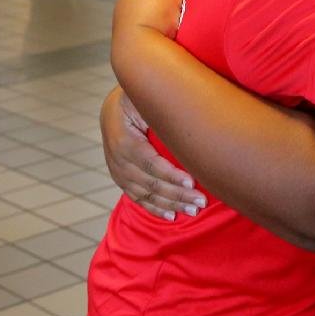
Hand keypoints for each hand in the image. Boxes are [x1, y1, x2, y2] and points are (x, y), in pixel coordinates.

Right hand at [101, 87, 205, 219]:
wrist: (113, 109)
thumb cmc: (136, 101)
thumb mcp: (142, 100)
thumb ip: (157, 111)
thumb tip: (185, 114)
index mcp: (124, 141)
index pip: (151, 164)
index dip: (171, 175)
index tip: (192, 181)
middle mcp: (119, 161)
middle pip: (151, 183)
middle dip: (177, 194)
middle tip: (201, 201)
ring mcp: (118, 172)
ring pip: (146, 194)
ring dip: (171, 204)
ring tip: (193, 209)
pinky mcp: (121, 180)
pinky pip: (138, 198)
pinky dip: (155, 208)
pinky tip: (171, 215)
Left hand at [113, 0, 188, 39]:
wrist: (141, 52)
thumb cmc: (155, 15)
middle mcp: (126, 6)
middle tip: (186, 0)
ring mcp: (128, 27)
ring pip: (154, 15)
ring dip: (168, 16)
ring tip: (183, 19)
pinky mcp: (133, 44)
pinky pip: (153, 32)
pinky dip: (164, 31)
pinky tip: (175, 34)